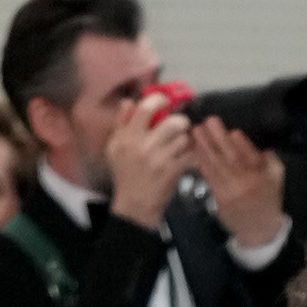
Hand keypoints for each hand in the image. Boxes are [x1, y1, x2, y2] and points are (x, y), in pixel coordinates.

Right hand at [107, 94, 195, 232]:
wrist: (134, 207)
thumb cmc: (125, 175)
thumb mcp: (114, 147)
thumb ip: (121, 122)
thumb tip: (130, 101)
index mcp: (128, 136)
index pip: (146, 107)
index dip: (160, 100)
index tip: (166, 102)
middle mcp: (143, 145)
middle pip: (172, 122)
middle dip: (181, 122)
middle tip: (181, 127)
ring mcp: (159, 159)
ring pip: (183, 138)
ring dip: (187, 141)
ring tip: (183, 146)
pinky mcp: (172, 171)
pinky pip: (190, 155)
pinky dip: (192, 156)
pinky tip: (189, 158)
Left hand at [186, 112, 287, 247]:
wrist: (260, 231)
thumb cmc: (268, 198)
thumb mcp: (276, 177)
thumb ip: (269, 159)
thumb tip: (257, 141)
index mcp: (262, 178)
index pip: (252, 159)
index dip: (243, 146)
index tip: (233, 130)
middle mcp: (246, 185)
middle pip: (231, 159)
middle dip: (218, 139)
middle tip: (208, 121)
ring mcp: (231, 193)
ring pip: (217, 167)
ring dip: (204, 148)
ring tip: (196, 131)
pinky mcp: (220, 199)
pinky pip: (209, 178)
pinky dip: (202, 163)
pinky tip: (195, 150)